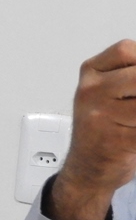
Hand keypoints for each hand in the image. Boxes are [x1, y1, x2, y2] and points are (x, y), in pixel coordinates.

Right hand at [50, 40, 135, 219]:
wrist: (88, 169)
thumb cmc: (104, 128)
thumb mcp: (110, 90)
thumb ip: (130, 76)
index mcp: (90, 74)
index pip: (127, 50)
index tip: (135, 87)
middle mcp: (90, 92)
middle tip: (133, 107)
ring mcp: (100, 116)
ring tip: (132, 121)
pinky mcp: (115, 140)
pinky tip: (134, 133)